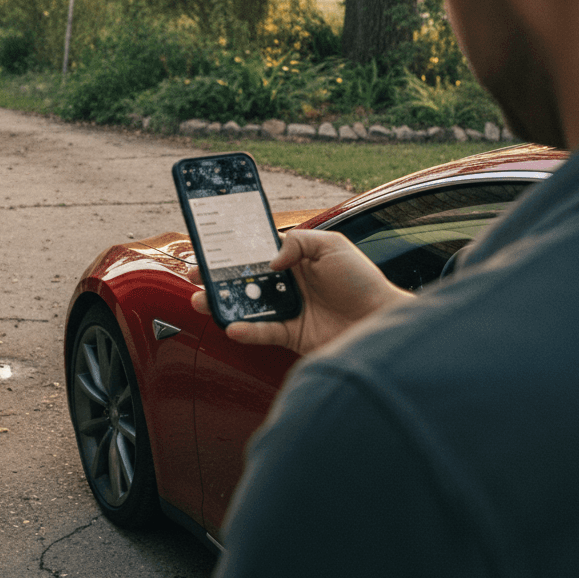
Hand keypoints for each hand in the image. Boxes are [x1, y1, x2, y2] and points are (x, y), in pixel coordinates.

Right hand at [190, 229, 414, 355]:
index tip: (209, 248)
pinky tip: (233, 326)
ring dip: (223, 304)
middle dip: (217, 278)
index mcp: (294, 259)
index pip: (256, 252)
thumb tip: (270, 260)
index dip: (232, 250)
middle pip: (244, 279)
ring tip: (202, 302)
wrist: (383, 320)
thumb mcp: (333, 245)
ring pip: (247, 305)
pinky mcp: (292, 335)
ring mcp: (288, 309)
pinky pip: (263, 332)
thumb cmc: (363, 280)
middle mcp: (288, 284)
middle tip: (196, 277)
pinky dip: (247, 330)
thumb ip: (298, 242)